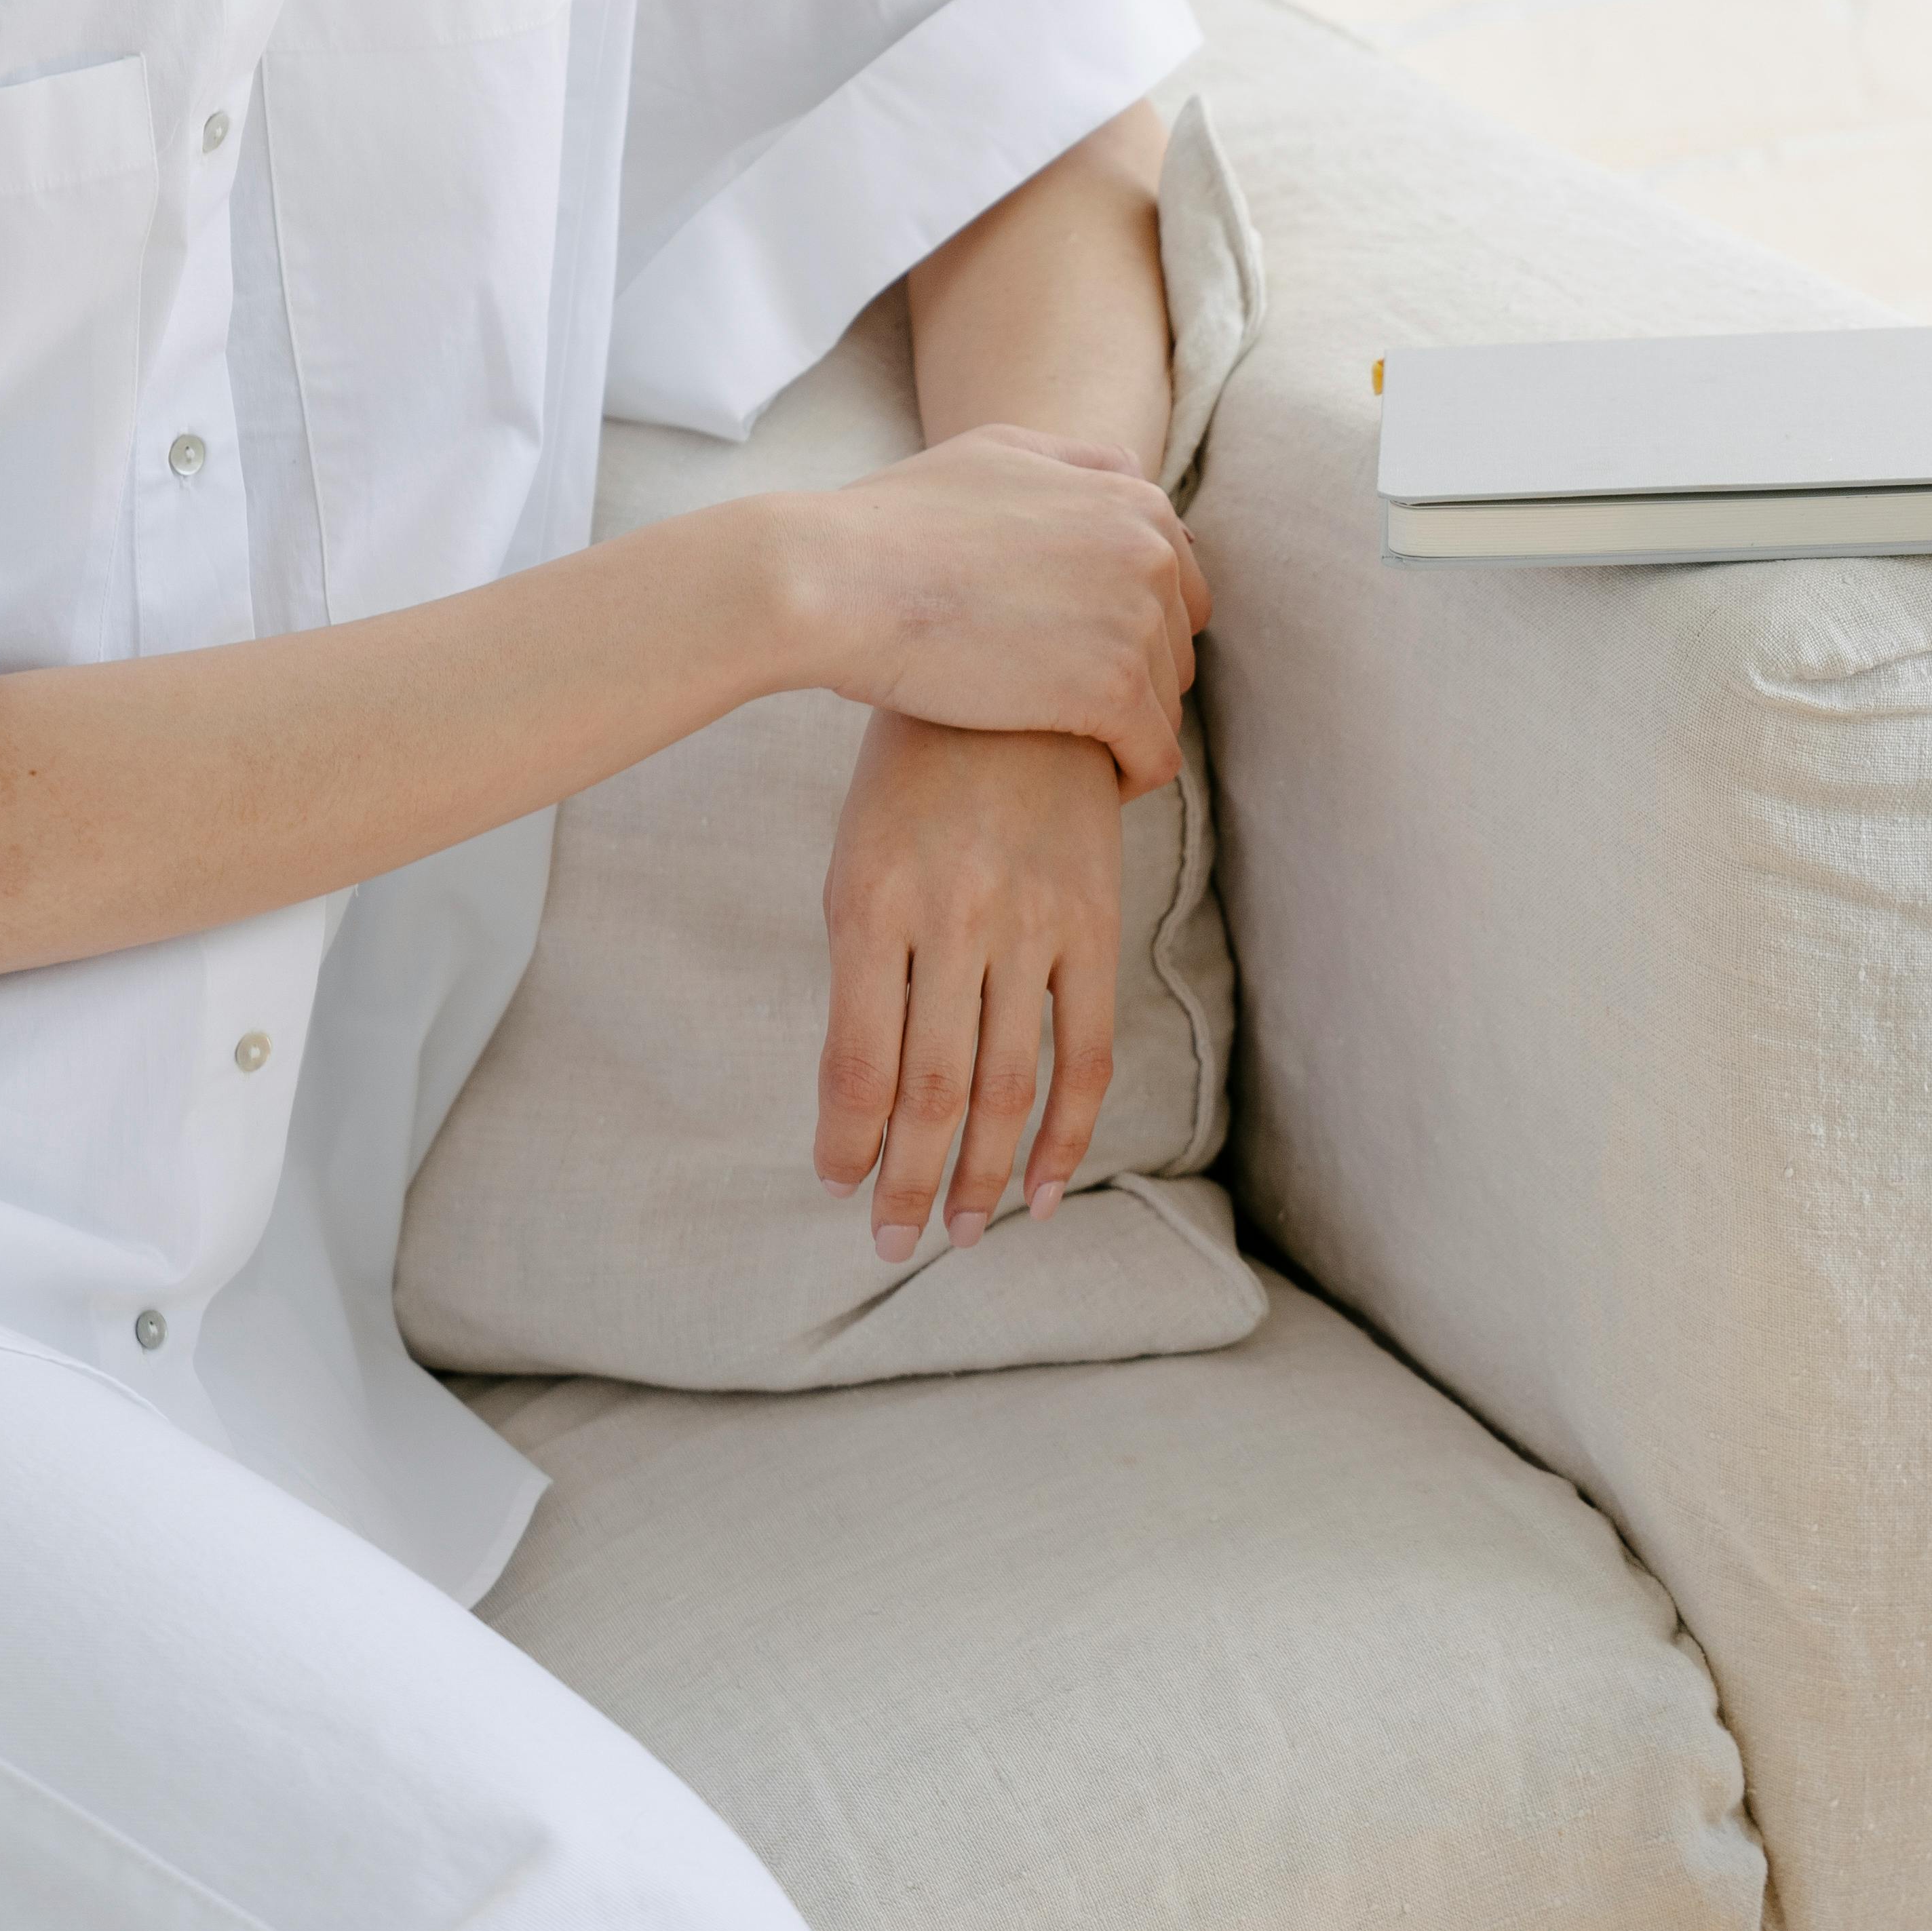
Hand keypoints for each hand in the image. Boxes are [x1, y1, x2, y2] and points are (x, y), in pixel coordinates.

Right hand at [778, 427, 1208, 790]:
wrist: (833, 578)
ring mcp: (1136, 624)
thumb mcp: (998, 453)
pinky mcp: (1112, 693)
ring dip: (1124, 732)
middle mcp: (1151, 556)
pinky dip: (1129, 778)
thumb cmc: (895, 520)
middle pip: (1175, 649)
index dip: (1135, 631)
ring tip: (1063, 746)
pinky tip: (1086, 784)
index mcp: (1136, 503)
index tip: (1082, 658)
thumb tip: (1131, 477)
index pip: (1179, 589)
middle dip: (1132, 682)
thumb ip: (1079, 464)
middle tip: (1062, 708)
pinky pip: (1155, 758)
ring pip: (1166, 706)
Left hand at [815, 709, 1125, 1261]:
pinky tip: (1043, 1186)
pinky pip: (1085, 1053)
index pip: (856, 1062)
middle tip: (893, 1242)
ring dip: (982, 1174)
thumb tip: (868, 1098)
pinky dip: (1065, 1130)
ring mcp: (1031, 925)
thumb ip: (862, 970)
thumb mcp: (858, 860)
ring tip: (964, 1231)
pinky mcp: (1093, 926)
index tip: (838, 1187)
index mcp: (868, 904)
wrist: (1015, 688)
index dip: (848, 1142)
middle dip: (910, 1182)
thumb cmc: (913, 782)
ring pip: (1006, 1085)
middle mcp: (952, 920)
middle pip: (931, 1091)